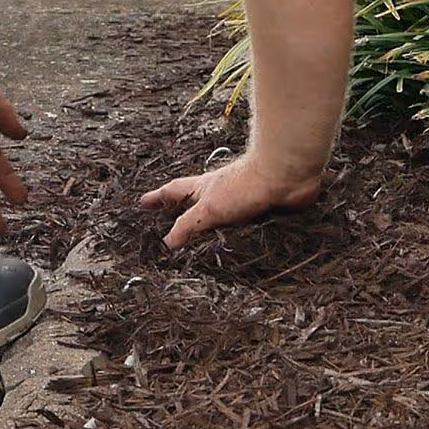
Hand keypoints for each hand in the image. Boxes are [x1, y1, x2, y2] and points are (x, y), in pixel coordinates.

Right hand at [139, 155, 321, 248]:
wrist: (285, 177)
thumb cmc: (244, 186)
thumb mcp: (208, 209)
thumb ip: (188, 226)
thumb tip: (167, 243)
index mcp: (204, 189)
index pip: (174, 192)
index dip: (158, 198)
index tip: (143, 202)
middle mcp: (223, 194)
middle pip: (200, 204)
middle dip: (187, 213)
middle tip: (173, 223)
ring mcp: (244, 202)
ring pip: (226, 219)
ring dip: (219, 230)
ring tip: (208, 246)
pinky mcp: (264, 212)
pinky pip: (251, 230)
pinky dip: (247, 238)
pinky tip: (246, 250)